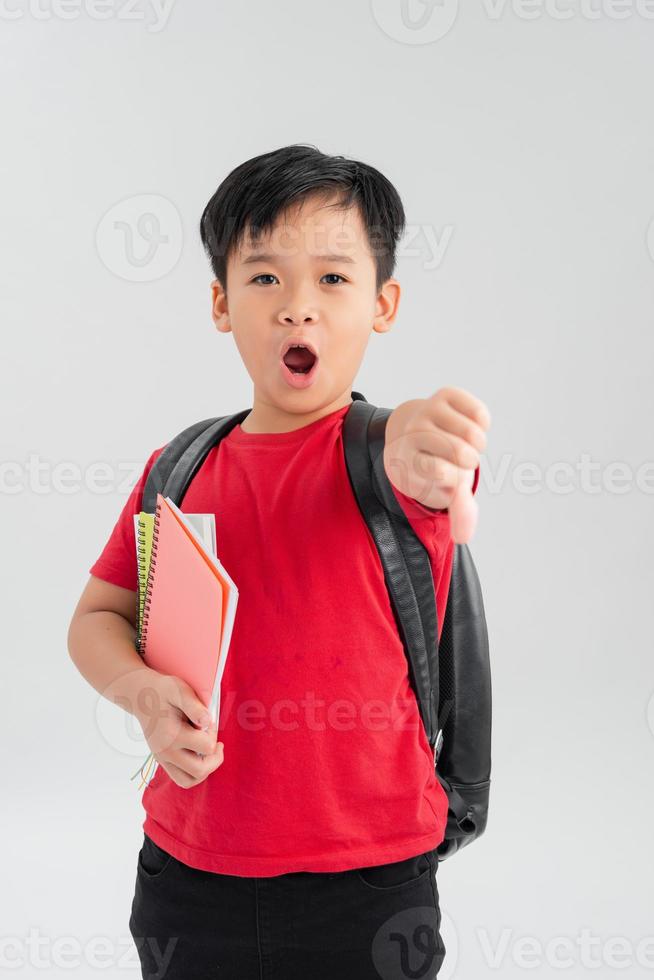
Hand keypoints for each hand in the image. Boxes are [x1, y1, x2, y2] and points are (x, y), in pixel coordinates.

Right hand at [128, 667, 224, 787]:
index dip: (213, 734)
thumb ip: (195, 706)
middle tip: (217, 743)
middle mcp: (165, 752)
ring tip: (210, 753)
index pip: (206, 747)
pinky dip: (194, 771)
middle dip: (215, 758)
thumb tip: (208, 723)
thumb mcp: (179, 690)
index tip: (208, 722)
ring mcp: (162, 759)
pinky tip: (198, 754)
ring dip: (204, 770)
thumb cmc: (162, 691)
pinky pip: (181, 778)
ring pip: (188, 781)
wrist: (140, 696)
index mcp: (172, 735)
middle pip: (199, 771)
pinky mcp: (162, 760)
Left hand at [383, 386, 490, 543]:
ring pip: (473, 433)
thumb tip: (464, 537)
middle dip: (468, 462)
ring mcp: (428, 410)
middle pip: (461, 453)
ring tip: (465, 445)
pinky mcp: (445, 395)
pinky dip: (482, 424)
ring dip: (478, 444)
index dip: (452, 477)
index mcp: (405, 458)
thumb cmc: (433, 468)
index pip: (437, 470)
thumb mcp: (441, 490)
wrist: (416, 434)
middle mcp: (412, 431)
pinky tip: (471, 427)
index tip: (445, 475)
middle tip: (458, 460)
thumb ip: (456, 511)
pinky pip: (479, 413)